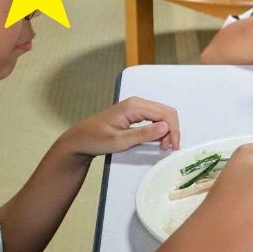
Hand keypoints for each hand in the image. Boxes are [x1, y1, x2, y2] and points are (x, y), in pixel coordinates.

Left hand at [57, 97, 180, 157]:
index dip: (173, 130)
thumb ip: (143, 134)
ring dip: (167, 130)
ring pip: (161, 115)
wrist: (79, 139)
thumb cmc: (96, 140)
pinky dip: (160, 129)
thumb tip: (166, 127)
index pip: (164, 114)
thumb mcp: (119, 141)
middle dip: (172, 130)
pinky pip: (154, 118)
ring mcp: (136, 107)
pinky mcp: (134, 114)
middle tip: (169, 148)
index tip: (172, 147)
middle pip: (166, 112)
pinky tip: (158, 141)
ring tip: (164, 147)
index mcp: (134, 106)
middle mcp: (137, 103)